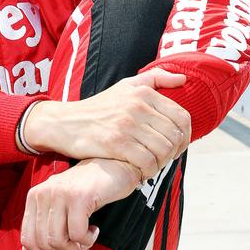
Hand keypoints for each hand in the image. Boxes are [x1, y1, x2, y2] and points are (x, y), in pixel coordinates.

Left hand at [20, 158, 139, 249]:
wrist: (113, 166)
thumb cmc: (87, 191)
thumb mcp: (60, 207)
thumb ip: (43, 227)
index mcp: (34, 196)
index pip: (27, 238)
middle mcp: (42, 193)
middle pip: (43, 243)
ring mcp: (59, 193)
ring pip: (58, 241)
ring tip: (87, 242)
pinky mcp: (78, 197)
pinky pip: (77, 235)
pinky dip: (88, 240)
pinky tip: (94, 231)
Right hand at [23, 68, 190, 179]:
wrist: (65, 122)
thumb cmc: (97, 107)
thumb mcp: (124, 85)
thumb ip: (155, 78)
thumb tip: (183, 79)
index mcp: (142, 92)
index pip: (181, 116)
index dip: (185, 135)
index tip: (176, 145)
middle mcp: (137, 106)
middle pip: (174, 136)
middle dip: (173, 152)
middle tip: (162, 158)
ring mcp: (126, 125)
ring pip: (163, 151)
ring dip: (161, 163)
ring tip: (152, 165)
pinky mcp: (116, 143)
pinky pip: (147, 162)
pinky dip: (148, 171)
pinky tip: (141, 171)